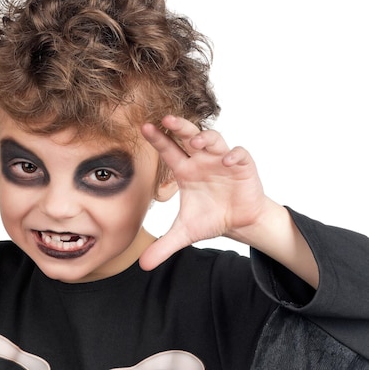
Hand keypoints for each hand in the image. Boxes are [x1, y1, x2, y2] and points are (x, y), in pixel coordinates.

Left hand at [139, 115, 267, 269]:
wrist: (240, 222)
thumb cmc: (210, 218)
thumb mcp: (184, 233)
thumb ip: (163, 246)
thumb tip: (142, 266)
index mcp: (185, 170)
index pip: (168, 150)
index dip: (157, 139)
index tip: (144, 127)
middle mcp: (202, 160)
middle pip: (188, 137)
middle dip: (179, 127)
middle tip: (166, 119)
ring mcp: (222, 161)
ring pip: (214, 140)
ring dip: (205, 138)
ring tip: (196, 142)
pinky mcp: (243, 166)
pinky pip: (239, 154)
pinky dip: (234, 155)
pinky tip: (228, 160)